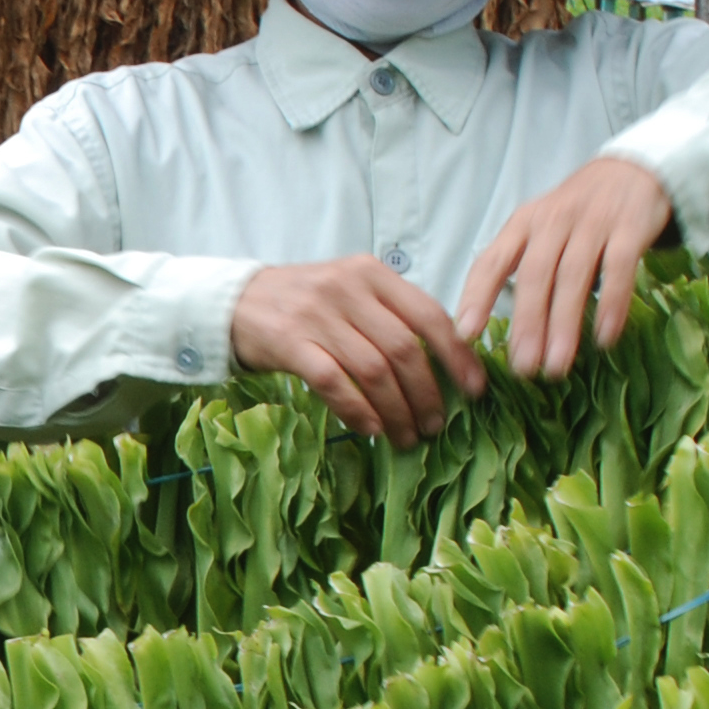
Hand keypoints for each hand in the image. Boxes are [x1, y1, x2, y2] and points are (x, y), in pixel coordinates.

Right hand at [229, 257, 486, 444]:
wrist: (234, 301)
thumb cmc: (303, 302)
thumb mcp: (351, 290)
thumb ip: (390, 314)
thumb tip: (443, 362)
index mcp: (372, 273)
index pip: (428, 315)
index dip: (456, 356)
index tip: (473, 389)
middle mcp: (347, 288)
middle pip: (403, 349)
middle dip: (426, 394)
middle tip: (435, 425)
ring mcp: (316, 315)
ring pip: (373, 370)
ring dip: (396, 410)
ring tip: (407, 436)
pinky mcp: (289, 342)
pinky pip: (334, 382)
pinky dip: (357, 409)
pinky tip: (370, 428)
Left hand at [455, 156, 676, 379]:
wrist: (632, 171)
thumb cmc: (577, 214)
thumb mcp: (540, 229)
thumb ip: (519, 266)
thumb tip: (498, 327)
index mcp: (522, 224)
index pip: (491, 261)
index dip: (476, 297)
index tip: (465, 335)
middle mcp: (552, 221)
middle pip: (534, 276)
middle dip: (526, 324)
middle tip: (522, 368)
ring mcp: (592, 223)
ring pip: (572, 276)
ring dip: (563, 324)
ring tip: (556, 366)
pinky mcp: (629, 227)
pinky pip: (618, 269)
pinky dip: (611, 304)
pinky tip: (604, 338)